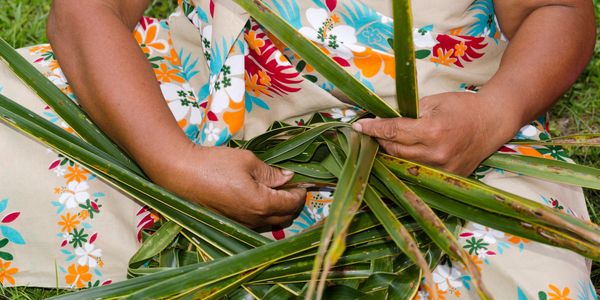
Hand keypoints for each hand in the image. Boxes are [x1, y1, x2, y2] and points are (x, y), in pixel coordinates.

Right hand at [149, 144, 305, 227]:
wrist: (181, 174)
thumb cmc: (215, 164)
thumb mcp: (248, 161)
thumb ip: (271, 172)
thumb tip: (288, 178)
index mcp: (261, 204)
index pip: (293, 204)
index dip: (301, 192)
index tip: (301, 180)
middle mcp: (254, 220)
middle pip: (286, 218)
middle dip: (293, 203)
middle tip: (291, 185)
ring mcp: (242, 225)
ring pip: (272, 223)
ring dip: (280, 210)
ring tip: (275, 190)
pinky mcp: (232, 225)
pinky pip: (257, 224)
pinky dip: (265, 214)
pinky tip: (258, 198)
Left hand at [353, 92, 521, 175]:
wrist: (493, 122)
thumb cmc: (462, 107)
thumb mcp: (433, 102)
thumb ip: (407, 113)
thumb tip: (382, 121)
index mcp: (433, 131)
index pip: (393, 132)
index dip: (373, 129)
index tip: (358, 126)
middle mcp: (436, 155)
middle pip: (393, 151)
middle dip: (379, 141)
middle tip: (371, 132)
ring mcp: (442, 170)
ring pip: (402, 165)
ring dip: (390, 154)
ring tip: (385, 143)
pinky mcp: (447, 178)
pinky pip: (418, 173)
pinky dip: (406, 164)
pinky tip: (401, 155)